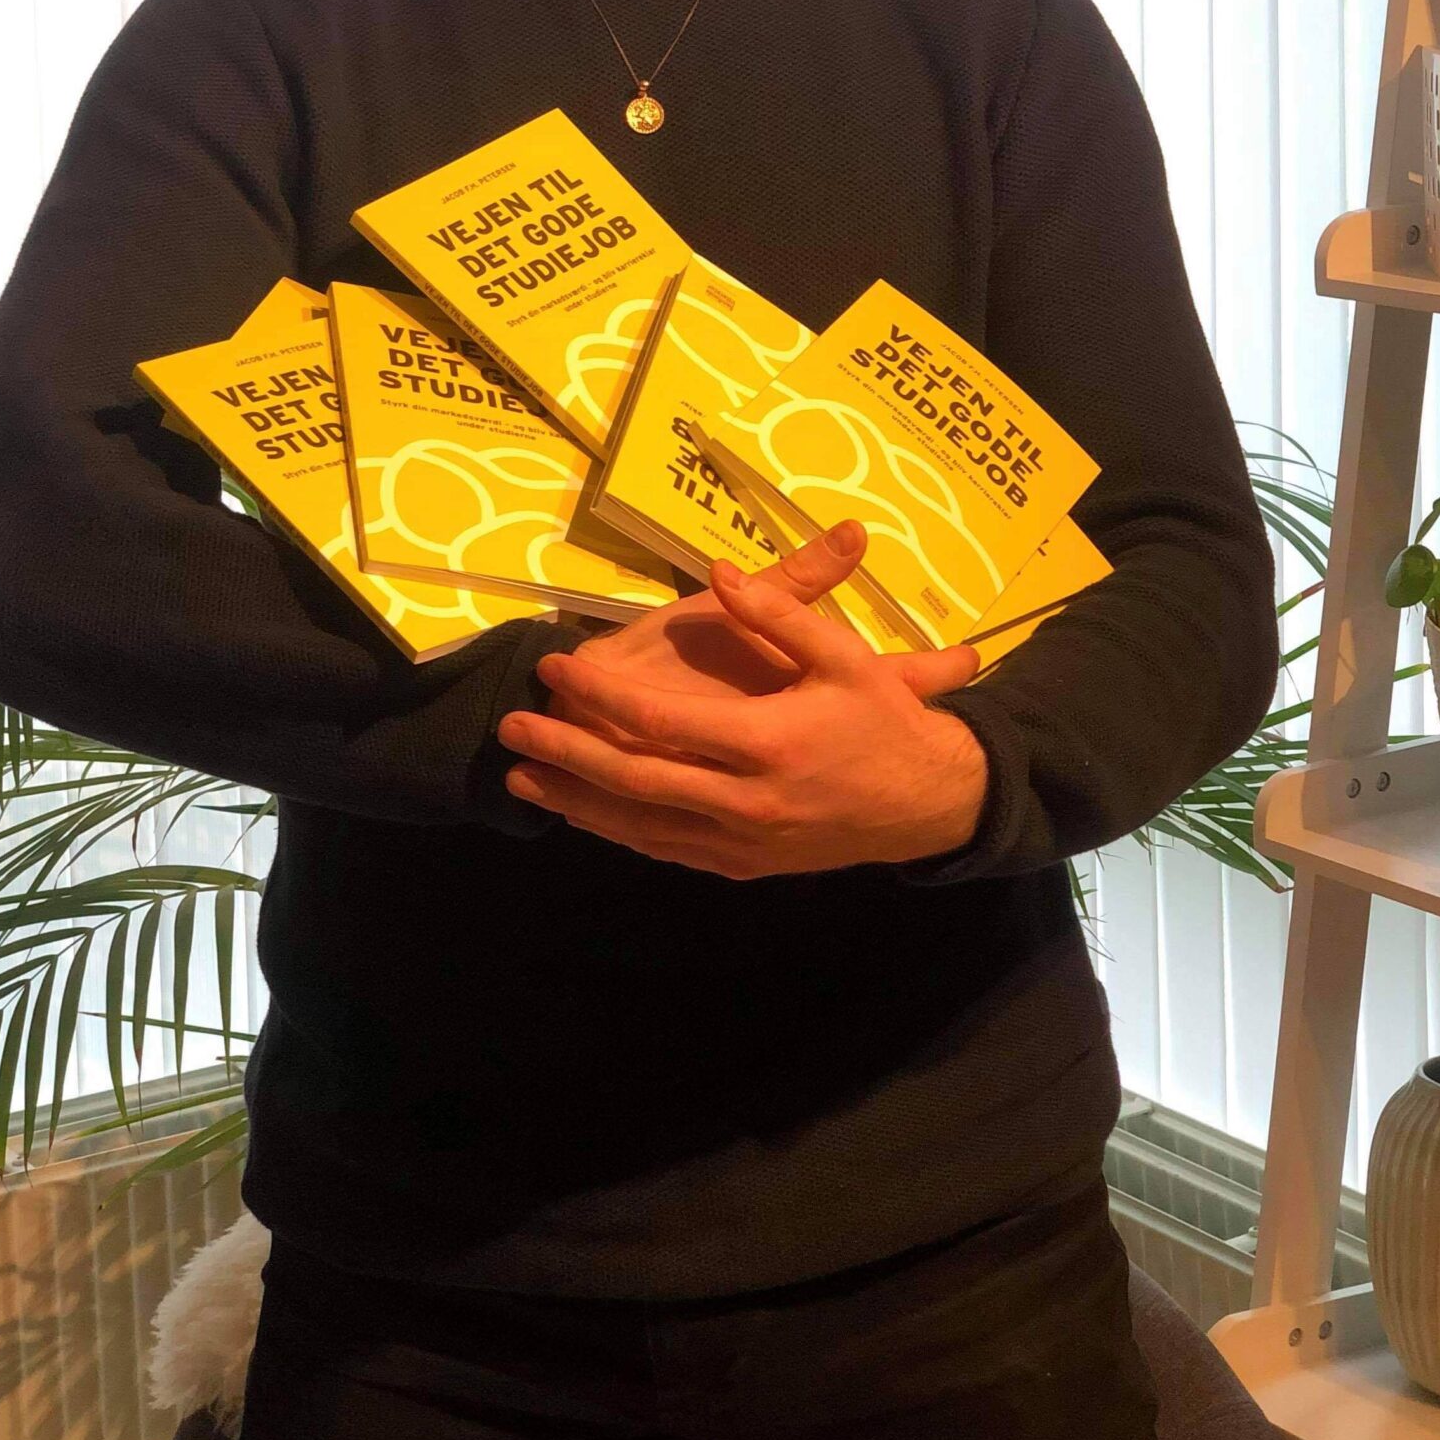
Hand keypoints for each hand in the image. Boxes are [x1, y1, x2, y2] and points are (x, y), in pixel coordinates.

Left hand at [496, 546, 988, 876]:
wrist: (929, 805)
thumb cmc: (883, 720)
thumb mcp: (844, 655)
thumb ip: (781, 612)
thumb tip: (720, 574)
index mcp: (768, 743)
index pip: (660, 722)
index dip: (600, 694)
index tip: (556, 666)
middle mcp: (746, 801)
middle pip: (634, 781)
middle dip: (564, 752)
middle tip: (510, 726)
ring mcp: (742, 843)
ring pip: (640, 825)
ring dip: (575, 801)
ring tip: (519, 776)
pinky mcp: (742, 866)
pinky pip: (666, 848)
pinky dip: (617, 830)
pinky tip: (581, 812)